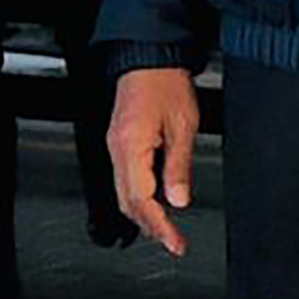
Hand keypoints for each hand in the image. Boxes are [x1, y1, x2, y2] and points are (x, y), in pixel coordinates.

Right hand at [107, 66, 200, 255]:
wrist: (149, 56)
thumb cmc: (165, 82)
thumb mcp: (183, 125)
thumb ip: (178, 166)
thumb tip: (179, 200)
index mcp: (131, 147)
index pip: (141, 201)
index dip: (159, 226)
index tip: (175, 243)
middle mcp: (117, 150)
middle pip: (127, 203)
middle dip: (150, 226)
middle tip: (173, 242)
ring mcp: (115, 146)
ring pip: (124, 193)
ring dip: (144, 214)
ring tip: (167, 229)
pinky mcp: (120, 141)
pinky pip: (125, 178)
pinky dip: (140, 196)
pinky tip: (156, 201)